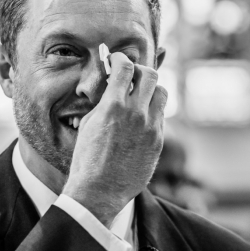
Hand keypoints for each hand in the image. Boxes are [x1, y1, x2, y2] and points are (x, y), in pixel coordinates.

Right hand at [62, 53, 166, 227]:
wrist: (99, 191)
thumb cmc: (87, 158)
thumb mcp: (90, 123)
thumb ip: (105, 102)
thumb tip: (114, 86)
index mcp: (113, 106)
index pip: (125, 67)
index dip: (121, 59)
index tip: (117, 60)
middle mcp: (136, 113)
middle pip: (150, 75)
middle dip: (140, 70)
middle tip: (132, 75)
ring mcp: (150, 127)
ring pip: (162, 93)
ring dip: (151, 89)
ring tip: (141, 95)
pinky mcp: (158, 141)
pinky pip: (161, 116)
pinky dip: (153, 111)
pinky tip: (142, 117)